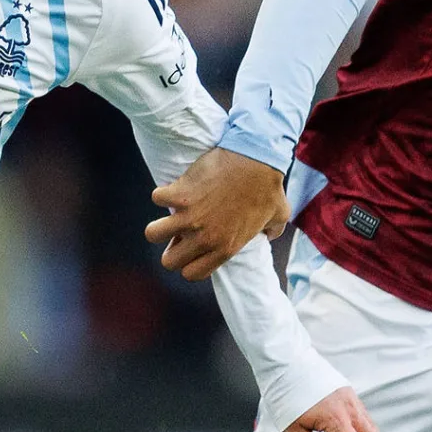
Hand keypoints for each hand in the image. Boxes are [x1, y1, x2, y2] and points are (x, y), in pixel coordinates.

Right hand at [145, 147, 288, 280]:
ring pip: (153, 234)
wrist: (257, 158)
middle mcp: (204, 238)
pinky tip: (177, 186)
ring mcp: (189, 217)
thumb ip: (273, 231)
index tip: (194, 248)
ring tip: (172, 213)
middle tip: (180, 232)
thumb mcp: (278, 215)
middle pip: (168, 261)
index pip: (192, 273)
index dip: (189, 263)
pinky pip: (157, 198)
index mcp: (225, 248)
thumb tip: (271, 234)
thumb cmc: (268, 187)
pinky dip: (164, 191)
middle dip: (171, 248)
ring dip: (160, 222)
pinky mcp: (180, 194)